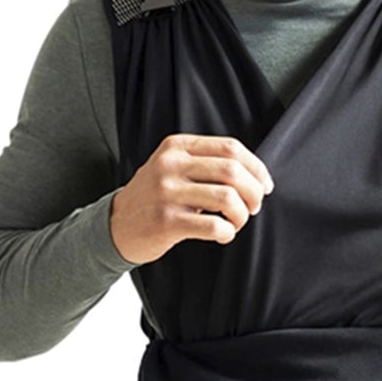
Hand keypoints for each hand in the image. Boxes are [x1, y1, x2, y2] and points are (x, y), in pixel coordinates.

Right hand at [110, 134, 273, 264]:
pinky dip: (227, 232)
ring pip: (227, 198)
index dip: (256, 167)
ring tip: (237, 221)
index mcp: (177, 146)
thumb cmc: (155, 197)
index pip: (231, 148)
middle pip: (232, 171)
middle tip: (254, 206)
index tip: (265, 185)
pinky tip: (223, 234)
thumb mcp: (174, 167)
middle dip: (254, 191)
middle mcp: (170, 164)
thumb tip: (256, 175)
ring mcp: (166, 192)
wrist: (116, 225)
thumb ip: (207, 163)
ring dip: (242, 214)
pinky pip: (214, 226)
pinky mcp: (166, 221)